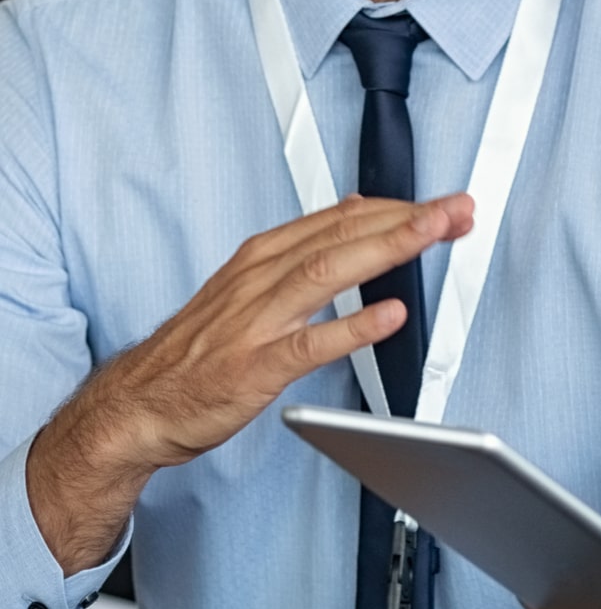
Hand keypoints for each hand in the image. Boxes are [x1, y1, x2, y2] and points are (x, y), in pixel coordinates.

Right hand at [27, 193, 474, 572]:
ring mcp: (257, 322)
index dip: (398, 208)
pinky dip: (352, 327)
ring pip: (329, 272)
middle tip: (456, 210)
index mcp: (263, 257)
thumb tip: (356, 211)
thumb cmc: (198, 350)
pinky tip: (389, 316)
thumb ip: (304, 249)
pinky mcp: (254, 367)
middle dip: (406, 219)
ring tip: (432, 235)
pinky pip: (309, 344)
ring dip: (387, 250)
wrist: (138, 405)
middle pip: (343, 236)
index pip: (341, 219)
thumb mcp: (249, 283)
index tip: (442, 204)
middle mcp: (261, 279)